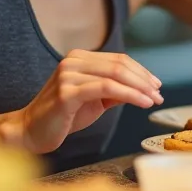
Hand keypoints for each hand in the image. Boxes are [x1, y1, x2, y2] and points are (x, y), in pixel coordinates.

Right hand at [0, 50, 162, 153]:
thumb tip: (143, 88)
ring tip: (154, 100)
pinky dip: (129, 95)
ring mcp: (68, 75)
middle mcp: (72, 61)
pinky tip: (142, 103)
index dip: (141, 71)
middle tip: (159, 94)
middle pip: (119, 65)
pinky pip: (106, 89)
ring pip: (115, 75)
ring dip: (140, 88)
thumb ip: (114, 90)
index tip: (157, 85)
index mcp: (78, 58)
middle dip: (144, 79)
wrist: (32, 132)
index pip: (118, 59)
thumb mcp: (94, 99)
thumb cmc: (63, 116)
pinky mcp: (67, 92)